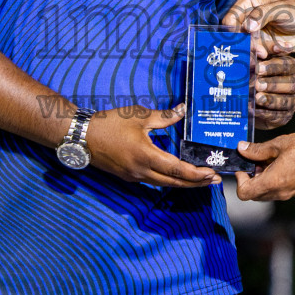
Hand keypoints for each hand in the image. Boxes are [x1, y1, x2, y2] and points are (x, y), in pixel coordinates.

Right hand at [85, 104, 218, 187]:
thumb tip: (183, 110)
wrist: (81, 136)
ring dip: (182, 183)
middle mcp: (141, 171)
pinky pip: (152, 181)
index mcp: (145, 156)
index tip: (210, 174)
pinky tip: (174, 175)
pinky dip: (167, 180)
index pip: (177, 169)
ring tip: (198, 180)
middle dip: (195, 183)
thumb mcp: (138, 116)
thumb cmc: (109, 124)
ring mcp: (133, 176)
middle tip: (212, 181)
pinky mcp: (127, 176)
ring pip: (163, 184)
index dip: (196, 174)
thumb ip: (164, 116)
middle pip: (173, 182)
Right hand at [221, 0, 294, 59]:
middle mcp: (246, 19)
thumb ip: (261, 15)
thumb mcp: (279, 9)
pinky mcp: (260, 46)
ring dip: (254, 53)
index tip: (245, 38)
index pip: (230, 19)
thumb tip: (246, 27)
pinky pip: (255, 54)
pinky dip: (263, 55)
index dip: (234, 30)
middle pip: (235, 36)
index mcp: (247, 4)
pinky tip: (274, 51)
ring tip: (266, 53)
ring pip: (243, 47)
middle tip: (259, 50)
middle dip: (245, 45)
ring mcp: (252, 34)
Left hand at [234, 131, 294, 200]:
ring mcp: (288, 194)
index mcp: (273, 182)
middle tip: (254, 161)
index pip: (244, 193)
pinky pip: (275, 191)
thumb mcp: (279, 144)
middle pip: (253, 194)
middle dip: (249, 179)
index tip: (243, 165)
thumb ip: (258, 149)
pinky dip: (270, 181)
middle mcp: (279, 193)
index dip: (239, 179)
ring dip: (260, 180)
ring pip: (264, 194)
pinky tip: (277, 164)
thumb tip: (242, 149)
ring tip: (266, 160)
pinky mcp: (294, 192)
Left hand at [252, 55, 294, 129]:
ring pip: (286, 102)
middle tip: (258, 84)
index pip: (287, 66)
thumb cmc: (260, 73)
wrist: (257, 96)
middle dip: (273, 85)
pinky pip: (278, 116)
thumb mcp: (261, 58)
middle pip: (290, 85)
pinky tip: (254, 110)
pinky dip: (265, 114)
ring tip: (257, 98)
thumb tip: (261, 52)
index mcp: (294, 68)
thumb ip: (261, 50)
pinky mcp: (286, 117)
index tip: (258, 68)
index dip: (273, 67)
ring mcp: (294, 102)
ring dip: (271, 100)